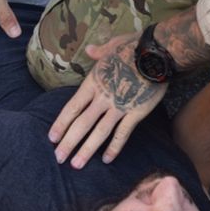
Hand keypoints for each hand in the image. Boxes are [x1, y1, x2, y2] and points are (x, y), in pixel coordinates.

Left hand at [49, 34, 168, 168]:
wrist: (157, 53)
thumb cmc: (135, 47)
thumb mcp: (112, 45)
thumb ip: (99, 52)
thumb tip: (89, 50)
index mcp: (93, 83)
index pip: (72, 107)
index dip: (61, 124)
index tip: (51, 137)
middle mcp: (103, 98)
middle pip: (82, 124)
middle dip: (68, 142)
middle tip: (58, 158)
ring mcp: (119, 107)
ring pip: (99, 132)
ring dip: (86, 149)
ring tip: (76, 165)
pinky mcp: (136, 113)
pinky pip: (122, 134)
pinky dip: (114, 148)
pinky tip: (107, 160)